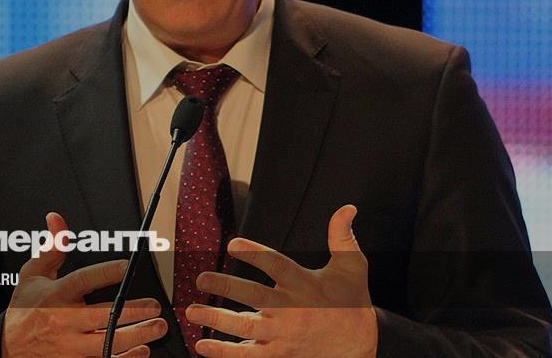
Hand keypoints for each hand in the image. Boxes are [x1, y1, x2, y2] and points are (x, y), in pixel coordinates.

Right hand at [2, 212, 168, 357]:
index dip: (106, 272)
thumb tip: (56, 218)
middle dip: (132, 312)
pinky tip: (142, 350)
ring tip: (157, 326)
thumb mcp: (33, 272)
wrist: (8, 345)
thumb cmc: (25, 306)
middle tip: (155, 305)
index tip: (126, 266)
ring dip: (136, 336)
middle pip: (103, 316)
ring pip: (107, 344)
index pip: (84, 280)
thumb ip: (52, 246)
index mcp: (57, 294)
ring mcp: (70, 345)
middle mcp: (65, 320)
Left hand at [185, 205, 377, 357]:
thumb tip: (346, 209)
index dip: (255, 254)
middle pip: (254, 298)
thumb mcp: (352, 267)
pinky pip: (248, 356)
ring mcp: (283, 336)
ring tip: (193, 312)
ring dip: (216, 321)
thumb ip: (342, 237)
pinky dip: (225, 353)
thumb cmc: (352, 303)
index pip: (276, 266)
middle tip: (201, 279)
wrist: (359, 347)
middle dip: (225, 288)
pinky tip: (203, 346)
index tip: (233, 245)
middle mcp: (292, 311)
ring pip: (245, 329)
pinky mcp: (279, 354)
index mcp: (305, 285)